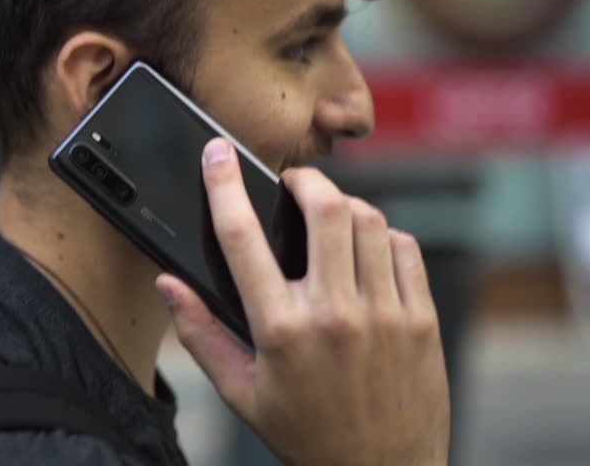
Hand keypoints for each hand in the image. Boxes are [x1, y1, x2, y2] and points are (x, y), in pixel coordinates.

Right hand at [156, 138, 449, 465]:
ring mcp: (384, 314)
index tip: (217, 154)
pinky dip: (383, 237)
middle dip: (304, 179)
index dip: (223, 186)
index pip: (242, 238)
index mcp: (280, 330)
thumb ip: (200, 335)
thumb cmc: (309, 435)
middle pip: (324, 208)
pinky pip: (404, 249)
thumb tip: (168, 285)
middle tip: (292, 183)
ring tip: (330, 218)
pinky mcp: (421, 319)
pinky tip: (367, 252)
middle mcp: (334, 313)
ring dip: (344, 206)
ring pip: (369, 220)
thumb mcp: (241, 393)